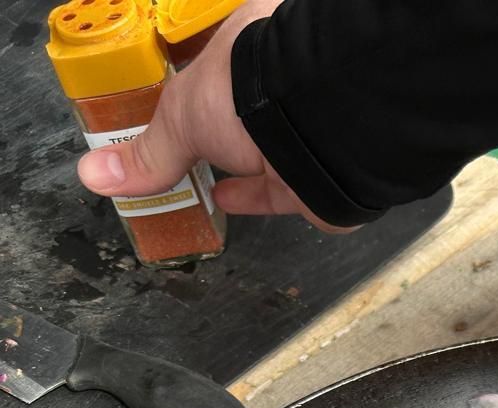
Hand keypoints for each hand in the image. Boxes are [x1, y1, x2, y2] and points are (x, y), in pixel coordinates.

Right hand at [76, 0, 353, 232]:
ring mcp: (304, 124)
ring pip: (267, 144)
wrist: (320, 128)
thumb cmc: (252, 90)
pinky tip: (227, 200)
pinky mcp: (319, 170)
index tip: (174, 87)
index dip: (195, 69)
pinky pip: (281, 187)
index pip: (216, 51)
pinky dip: (254, 197)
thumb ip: (148, 150)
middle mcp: (282, 77)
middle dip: (217, 122)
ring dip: (235, 162)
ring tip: (205, 174)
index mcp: (250, 36)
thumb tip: (97, 173)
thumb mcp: (182, 115)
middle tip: (189, 138)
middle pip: (243, 102)